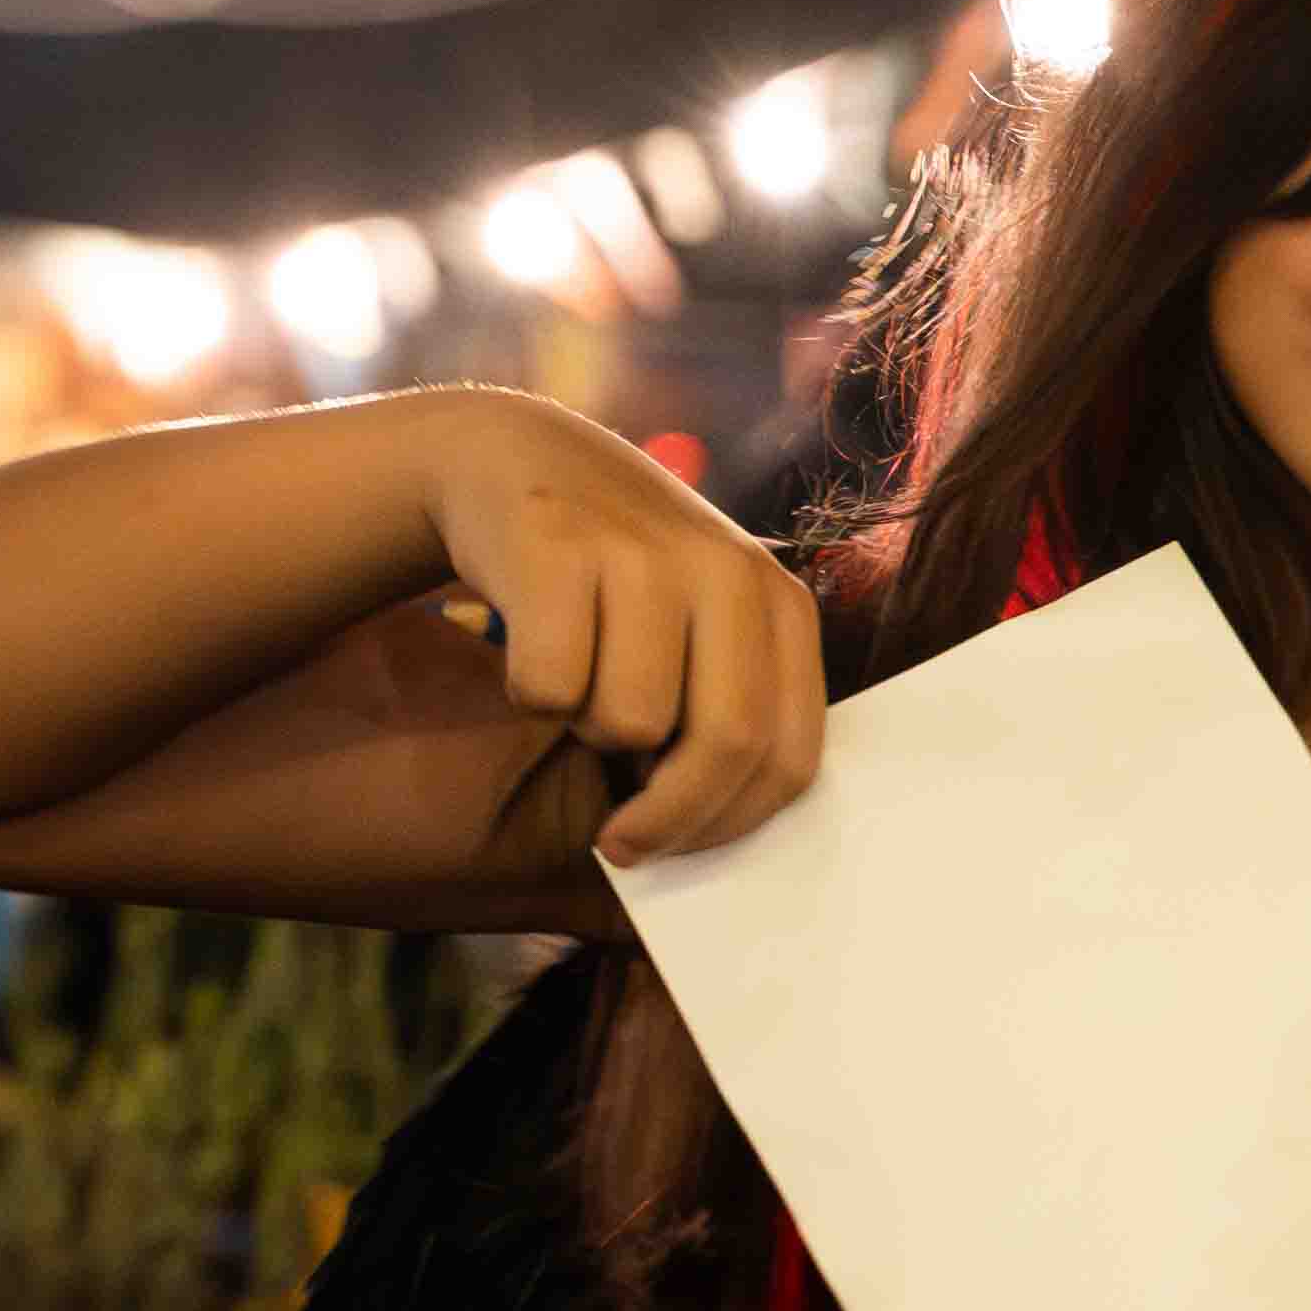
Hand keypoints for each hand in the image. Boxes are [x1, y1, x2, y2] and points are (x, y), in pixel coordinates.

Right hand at [409, 389, 827, 865]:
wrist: (519, 460)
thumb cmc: (617, 579)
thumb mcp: (698, 628)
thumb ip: (727, 710)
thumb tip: (712, 843)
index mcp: (781, 604)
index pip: (791, 756)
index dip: (732, 825)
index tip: (678, 851)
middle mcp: (728, 570)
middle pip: (727, 746)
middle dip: (669, 819)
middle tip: (619, 842)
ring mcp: (645, 552)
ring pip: (629, 722)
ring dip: (588, 735)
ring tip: (579, 683)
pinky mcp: (559, 546)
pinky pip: (549, 686)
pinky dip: (529, 693)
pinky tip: (529, 642)